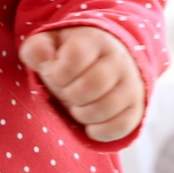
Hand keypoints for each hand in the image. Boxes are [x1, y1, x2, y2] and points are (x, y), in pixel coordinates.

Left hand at [18, 26, 144, 142]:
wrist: (107, 62)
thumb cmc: (70, 56)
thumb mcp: (49, 44)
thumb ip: (37, 49)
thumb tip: (44, 60)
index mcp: (95, 41)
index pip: (75, 57)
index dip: (58, 72)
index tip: (55, 74)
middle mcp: (119, 60)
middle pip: (92, 84)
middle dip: (70, 94)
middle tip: (66, 92)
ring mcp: (131, 85)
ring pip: (105, 108)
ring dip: (82, 114)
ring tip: (77, 106)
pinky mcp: (136, 108)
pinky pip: (120, 127)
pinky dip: (99, 131)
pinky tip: (90, 123)